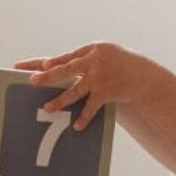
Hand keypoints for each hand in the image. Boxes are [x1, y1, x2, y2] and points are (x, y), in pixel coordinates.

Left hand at [15, 42, 158, 130]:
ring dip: (61, 100)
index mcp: (92, 50)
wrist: (143, 76)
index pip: (67, 56)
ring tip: (47, 108)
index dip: (53, 61)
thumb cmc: (118, 65)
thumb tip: (52, 67)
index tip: (40, 65)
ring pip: (76, 90)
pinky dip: (84, 117)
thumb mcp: (104, 54)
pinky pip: (92, 106)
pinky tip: (77, 126)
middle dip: (49, 75)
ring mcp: (100, 78)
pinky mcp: (106, 92)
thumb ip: (83, 60)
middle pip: (67, 69)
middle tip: (32, 81)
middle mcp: (95, 62)